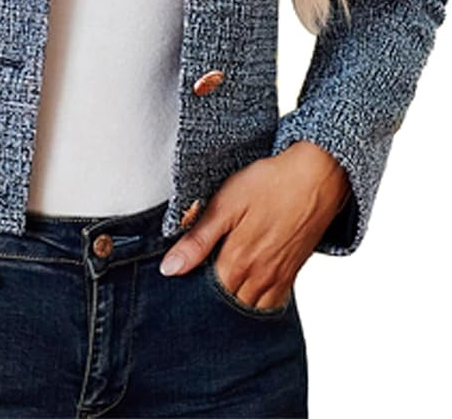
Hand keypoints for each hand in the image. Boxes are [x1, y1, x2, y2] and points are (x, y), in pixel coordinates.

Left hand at [158, 140, 351, 309]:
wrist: (316, 177)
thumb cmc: (269, 184)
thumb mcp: (225, 205)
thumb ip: (198, 240)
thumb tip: (170, 269)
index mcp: (238, 262)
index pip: (205, 294)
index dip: (190, 288)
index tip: (180, 278)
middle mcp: (260, 278)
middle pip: (228, 305)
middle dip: (210, 299)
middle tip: (197, 281)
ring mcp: (279, 278)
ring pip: (250, 308)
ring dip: (233, 303)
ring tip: (219, 284)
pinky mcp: (292, 273)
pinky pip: (272, 303)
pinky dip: (256, 302)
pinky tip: (245, 287)